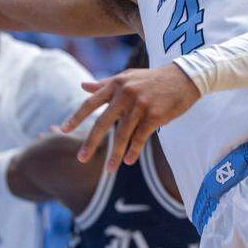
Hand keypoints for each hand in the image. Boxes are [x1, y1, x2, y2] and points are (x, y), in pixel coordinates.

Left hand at [60, 65, 199, 170]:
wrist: (184, 77)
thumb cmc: (152, 79)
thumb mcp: (127, 77)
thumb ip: (104, 84)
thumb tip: (82, 86)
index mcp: (116, 84)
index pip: (91, 103)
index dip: (77, 117)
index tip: (63, 130)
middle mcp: (125, 94)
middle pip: (103, 122)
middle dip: (91, 142)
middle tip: (81, 159)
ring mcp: (140, 105)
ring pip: (122, 134)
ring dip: (115, 154)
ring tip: (109, 169)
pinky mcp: (155, 115)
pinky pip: (140, 137)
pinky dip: (133, 150)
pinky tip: (128, 161)